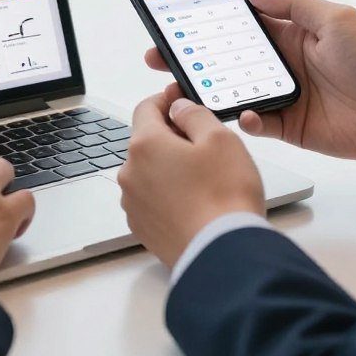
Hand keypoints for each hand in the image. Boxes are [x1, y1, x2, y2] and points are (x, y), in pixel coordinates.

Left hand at [117, 84, 264, 268]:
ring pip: (149, 171)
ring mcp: (133, 202)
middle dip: (171, 137)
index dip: (166, 101)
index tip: (180, 101)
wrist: (223, 253)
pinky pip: (151, 198)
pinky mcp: (142, 227)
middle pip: (147, 141)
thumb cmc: (224, 197)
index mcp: (145, 144)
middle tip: (204, 144)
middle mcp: (130, 172)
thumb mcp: (219, 138)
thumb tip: (178, 107)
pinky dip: (168, 194)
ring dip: (169, 167)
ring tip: (203, 179)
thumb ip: (193, 114)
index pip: (146, 108)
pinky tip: (194, 201)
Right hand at [144, 0, 355, 164]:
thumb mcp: (335, 18)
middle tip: (160, 54)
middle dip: (191, 55)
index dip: (208, 19)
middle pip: (223, 57)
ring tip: (182, 87)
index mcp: (288, 34)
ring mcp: (279, 94)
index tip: (178, 15)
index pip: (238, 23)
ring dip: (206, 88)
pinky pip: (253, 122)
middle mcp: (278, 63)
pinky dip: (243, 119)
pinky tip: (243, 114)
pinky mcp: (286, 125)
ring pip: (230, 90)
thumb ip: (292, 3)